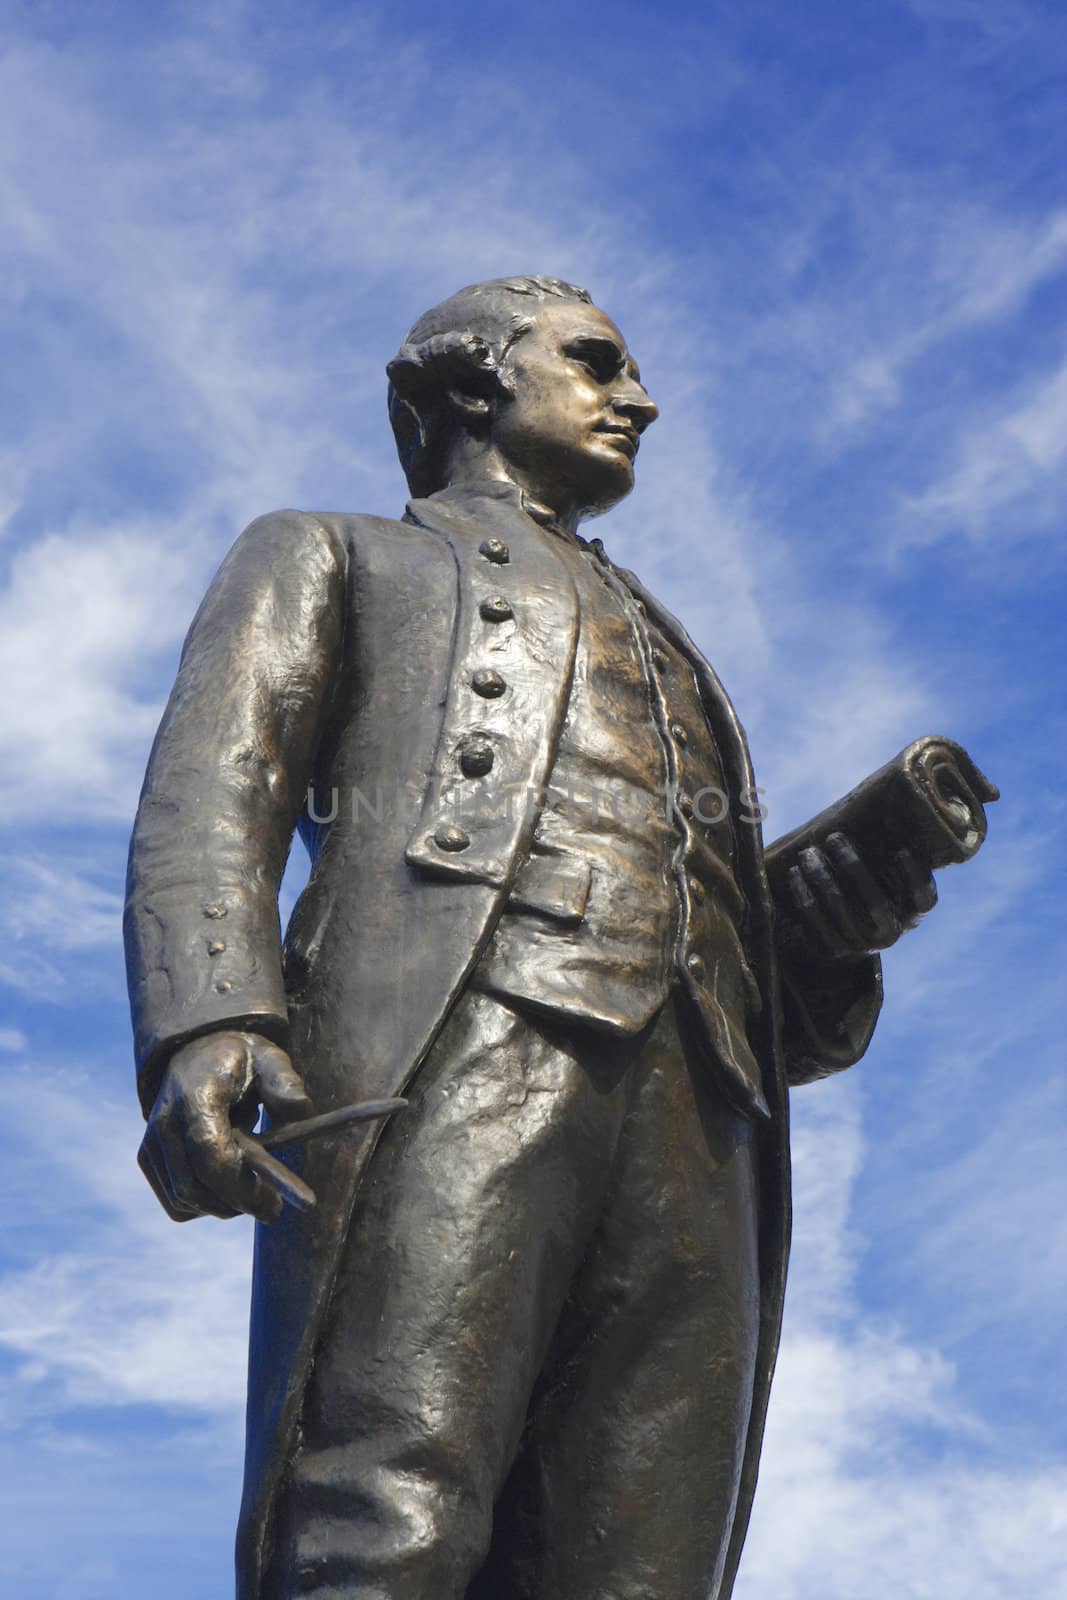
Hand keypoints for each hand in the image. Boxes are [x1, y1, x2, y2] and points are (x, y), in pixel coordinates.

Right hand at [138, 1031, 312, 1223]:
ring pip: (185, 1200)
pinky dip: (204, 1206)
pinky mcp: (148, 1159)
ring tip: (252, 1190)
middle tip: (272, 1206)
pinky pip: (176, 1202)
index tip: (274, 1202)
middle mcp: (164, 1123)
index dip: (240, 1187)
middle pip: (194, 1187)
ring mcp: (151, 1143)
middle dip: (236, 1204)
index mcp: (195, 1096)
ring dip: (223, 1206)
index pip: (209, 1156)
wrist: (195, 1054)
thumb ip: (284, 1082)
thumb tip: (300, 1109)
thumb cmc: (239, 1060)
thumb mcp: (268, 1059)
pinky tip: (227, 1186)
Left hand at [785, 830, 936, 961]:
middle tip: (834, 837)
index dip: (915, 878)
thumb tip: (887, 805)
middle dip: (853, 867)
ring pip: (840, 909)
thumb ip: (887, 854)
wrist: (844, 940)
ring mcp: (861, 945)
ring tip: (808, 852)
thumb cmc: (868, 892)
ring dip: (821, 876)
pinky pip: (816, 921)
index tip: (901, 851)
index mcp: (911, 915)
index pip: (924, 900)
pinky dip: (803, 894)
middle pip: (876, 902)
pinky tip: (794, 873)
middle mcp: (890, 934)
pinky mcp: (834, 951)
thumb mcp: (884, 879)